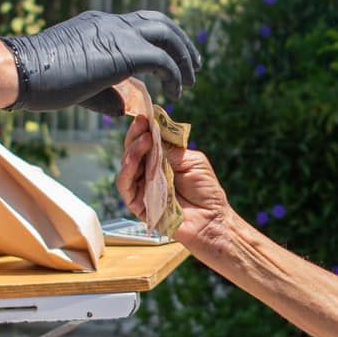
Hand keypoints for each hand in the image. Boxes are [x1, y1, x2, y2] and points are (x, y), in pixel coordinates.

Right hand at [3, 10, 200, 114]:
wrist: (21, 70)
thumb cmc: (38, 80)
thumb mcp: (77, 83)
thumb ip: (105, 93)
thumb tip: (124, 108)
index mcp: (99, 24)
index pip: (139, 24)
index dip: (159, 40)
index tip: (171, 60)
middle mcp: (111, 22)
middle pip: (160, 22)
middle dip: (181, 41)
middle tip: (194, 65)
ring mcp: (117, 33)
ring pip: (166, 35)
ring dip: (184, 56)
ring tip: (191, 80)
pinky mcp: (123, 52)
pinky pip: (162, 59)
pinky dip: (175, 74)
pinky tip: (176, 92)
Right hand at [117, 117, 232, 252]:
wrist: (211, 219)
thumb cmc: (206, 191)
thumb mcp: (191, 160)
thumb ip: (171, 148)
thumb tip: (154, 131)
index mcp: (162, 161)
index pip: (146, 142)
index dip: (143, 129)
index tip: (144, 117)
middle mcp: (149, 173)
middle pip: (133, 151)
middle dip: (135, 136)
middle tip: (142, 125)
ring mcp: (142, 188)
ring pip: (126, 166)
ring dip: (132, 151)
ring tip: (144, 141)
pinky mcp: (138, 204)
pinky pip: (125, 186)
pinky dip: (127, 171)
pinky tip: (135, 160)